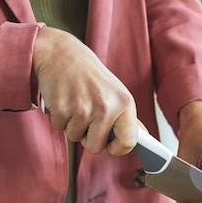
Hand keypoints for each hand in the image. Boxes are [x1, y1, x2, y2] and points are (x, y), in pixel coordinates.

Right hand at [32, 27, 137, 155]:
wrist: (61, 54)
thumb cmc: (90, 75)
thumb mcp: (116, 92)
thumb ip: (125, 116)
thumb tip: (141, 137)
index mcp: (124, 103)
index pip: (129, 141)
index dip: (118, 149)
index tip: (111, 145)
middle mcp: (106, 107)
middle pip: (96, 147)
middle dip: (89, 138)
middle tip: (87, 118)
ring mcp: (83, 109)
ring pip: (75, 137)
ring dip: (73, 125)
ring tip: (75, 103)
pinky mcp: (62, 109)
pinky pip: (59, 128)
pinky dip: (59, 118)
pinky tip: (64, 100)